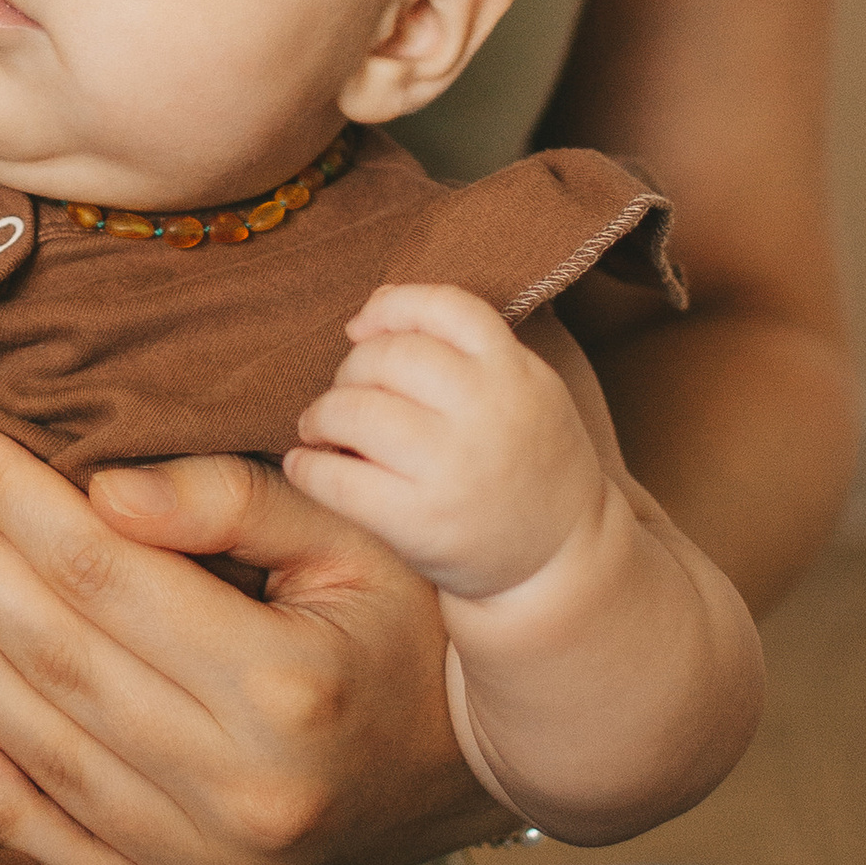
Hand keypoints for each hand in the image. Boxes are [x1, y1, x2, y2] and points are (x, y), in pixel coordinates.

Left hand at [0, 412, 501, 864]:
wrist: (482, 774)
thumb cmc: (410, 626)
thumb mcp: (352, 534)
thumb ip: (231, 501)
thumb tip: (103, 491)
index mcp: (285, 686)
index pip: (100, 569)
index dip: (3, 495)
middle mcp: (243, 790)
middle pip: (57, 654)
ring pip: (48, 749)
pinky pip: (72, 857)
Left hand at [287, 282, 605, 600]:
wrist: (560, 558)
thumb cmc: (523, 458)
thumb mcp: (522, 387)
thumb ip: (459, 343)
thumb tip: (367, 313)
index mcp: (514, 372)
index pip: (443, 306)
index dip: (390, 306)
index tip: (361, 328)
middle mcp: (487, 413)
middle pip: (388, 355)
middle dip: (350, 369)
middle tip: (345, 393)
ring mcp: (454, 469)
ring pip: (356, 410)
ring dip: (321, 413)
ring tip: (319, 427)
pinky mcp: (423, 524)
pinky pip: (340, 481)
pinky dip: (308, 468)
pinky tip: (305, 465)